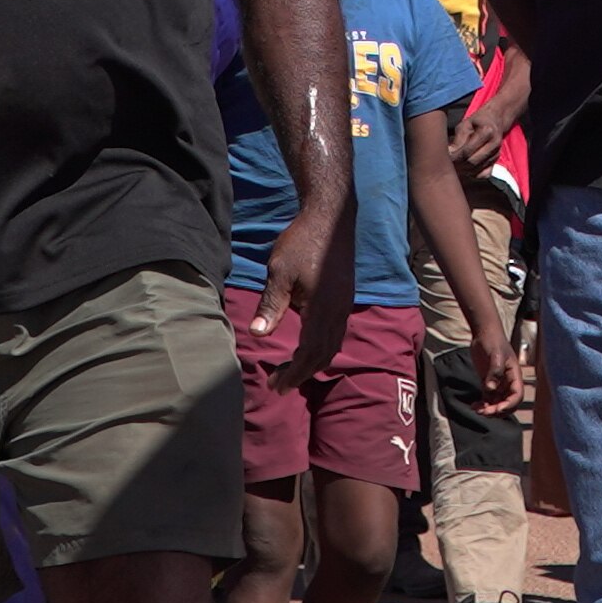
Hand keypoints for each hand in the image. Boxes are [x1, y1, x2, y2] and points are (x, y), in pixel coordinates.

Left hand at [251, 206, 351, 389]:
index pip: (310, 352)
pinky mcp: (344, 297)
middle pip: (324, 354)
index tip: (276, 385)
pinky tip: (308, 345)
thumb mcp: (279, 272)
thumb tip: (257, 335)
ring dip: (313, 361)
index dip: (293, 373)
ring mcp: (344, 304)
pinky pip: (337, 332)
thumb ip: (271, 305)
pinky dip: (322, 347)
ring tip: (292, 370)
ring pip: (333, 344)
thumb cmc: (302, 241)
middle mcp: (338, 310)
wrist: (331, 216)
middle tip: (279, 385)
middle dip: (302, 373)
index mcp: (322, 308)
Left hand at [449, 56, 529, 172]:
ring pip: (478, 169)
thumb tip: (449, 151)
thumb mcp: (469, 119)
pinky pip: (486, 171)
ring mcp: (497, 150)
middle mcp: (493, 142)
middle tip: (447, 162)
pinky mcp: (498, 156)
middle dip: (458, 165)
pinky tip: (467, 169)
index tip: (444, 157)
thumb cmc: (483, 114)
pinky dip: (475, 173)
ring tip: (455, 165)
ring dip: (465, 170)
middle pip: (472, 163)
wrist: (504, 112)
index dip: (454, 157)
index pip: (466, 151)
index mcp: (485, 131)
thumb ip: (460, 135)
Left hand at [468, 323, 521, 413]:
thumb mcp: (496, 355)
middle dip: (497, 410)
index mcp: (514, 376)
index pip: (517, 396)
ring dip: (488, 410)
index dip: (509, 405)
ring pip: (496, 403)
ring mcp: (498, 383)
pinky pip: (487, 399)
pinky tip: (473, 406)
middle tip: (484, 412)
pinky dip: (482, 405)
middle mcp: (508, 382)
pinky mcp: (488, 382)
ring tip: (477, 409)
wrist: (484, 333)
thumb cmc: (493, 341)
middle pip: (507, 403)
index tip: (497, 409)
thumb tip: (490, 390)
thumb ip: (494, 372)